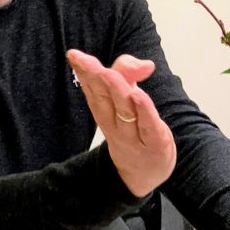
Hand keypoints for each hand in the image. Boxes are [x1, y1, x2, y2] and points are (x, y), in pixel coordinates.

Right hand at [66, 49, 175, 196]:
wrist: (144, 174)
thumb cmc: (135, 131)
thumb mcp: (129, 102)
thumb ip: (131, 76)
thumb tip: (145, 63)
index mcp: (105, 113)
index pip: (93, 91)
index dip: (84, 73)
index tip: (74, 55)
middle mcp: (115, 125)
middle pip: (104, 99)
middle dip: (95, 78)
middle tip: (85, 61)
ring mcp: (134, 136)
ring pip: (124, 111)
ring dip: (117, 91)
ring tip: (109, 74)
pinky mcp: (155, 144)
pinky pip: (148, 126)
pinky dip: (143, 111)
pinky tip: (139, 96)